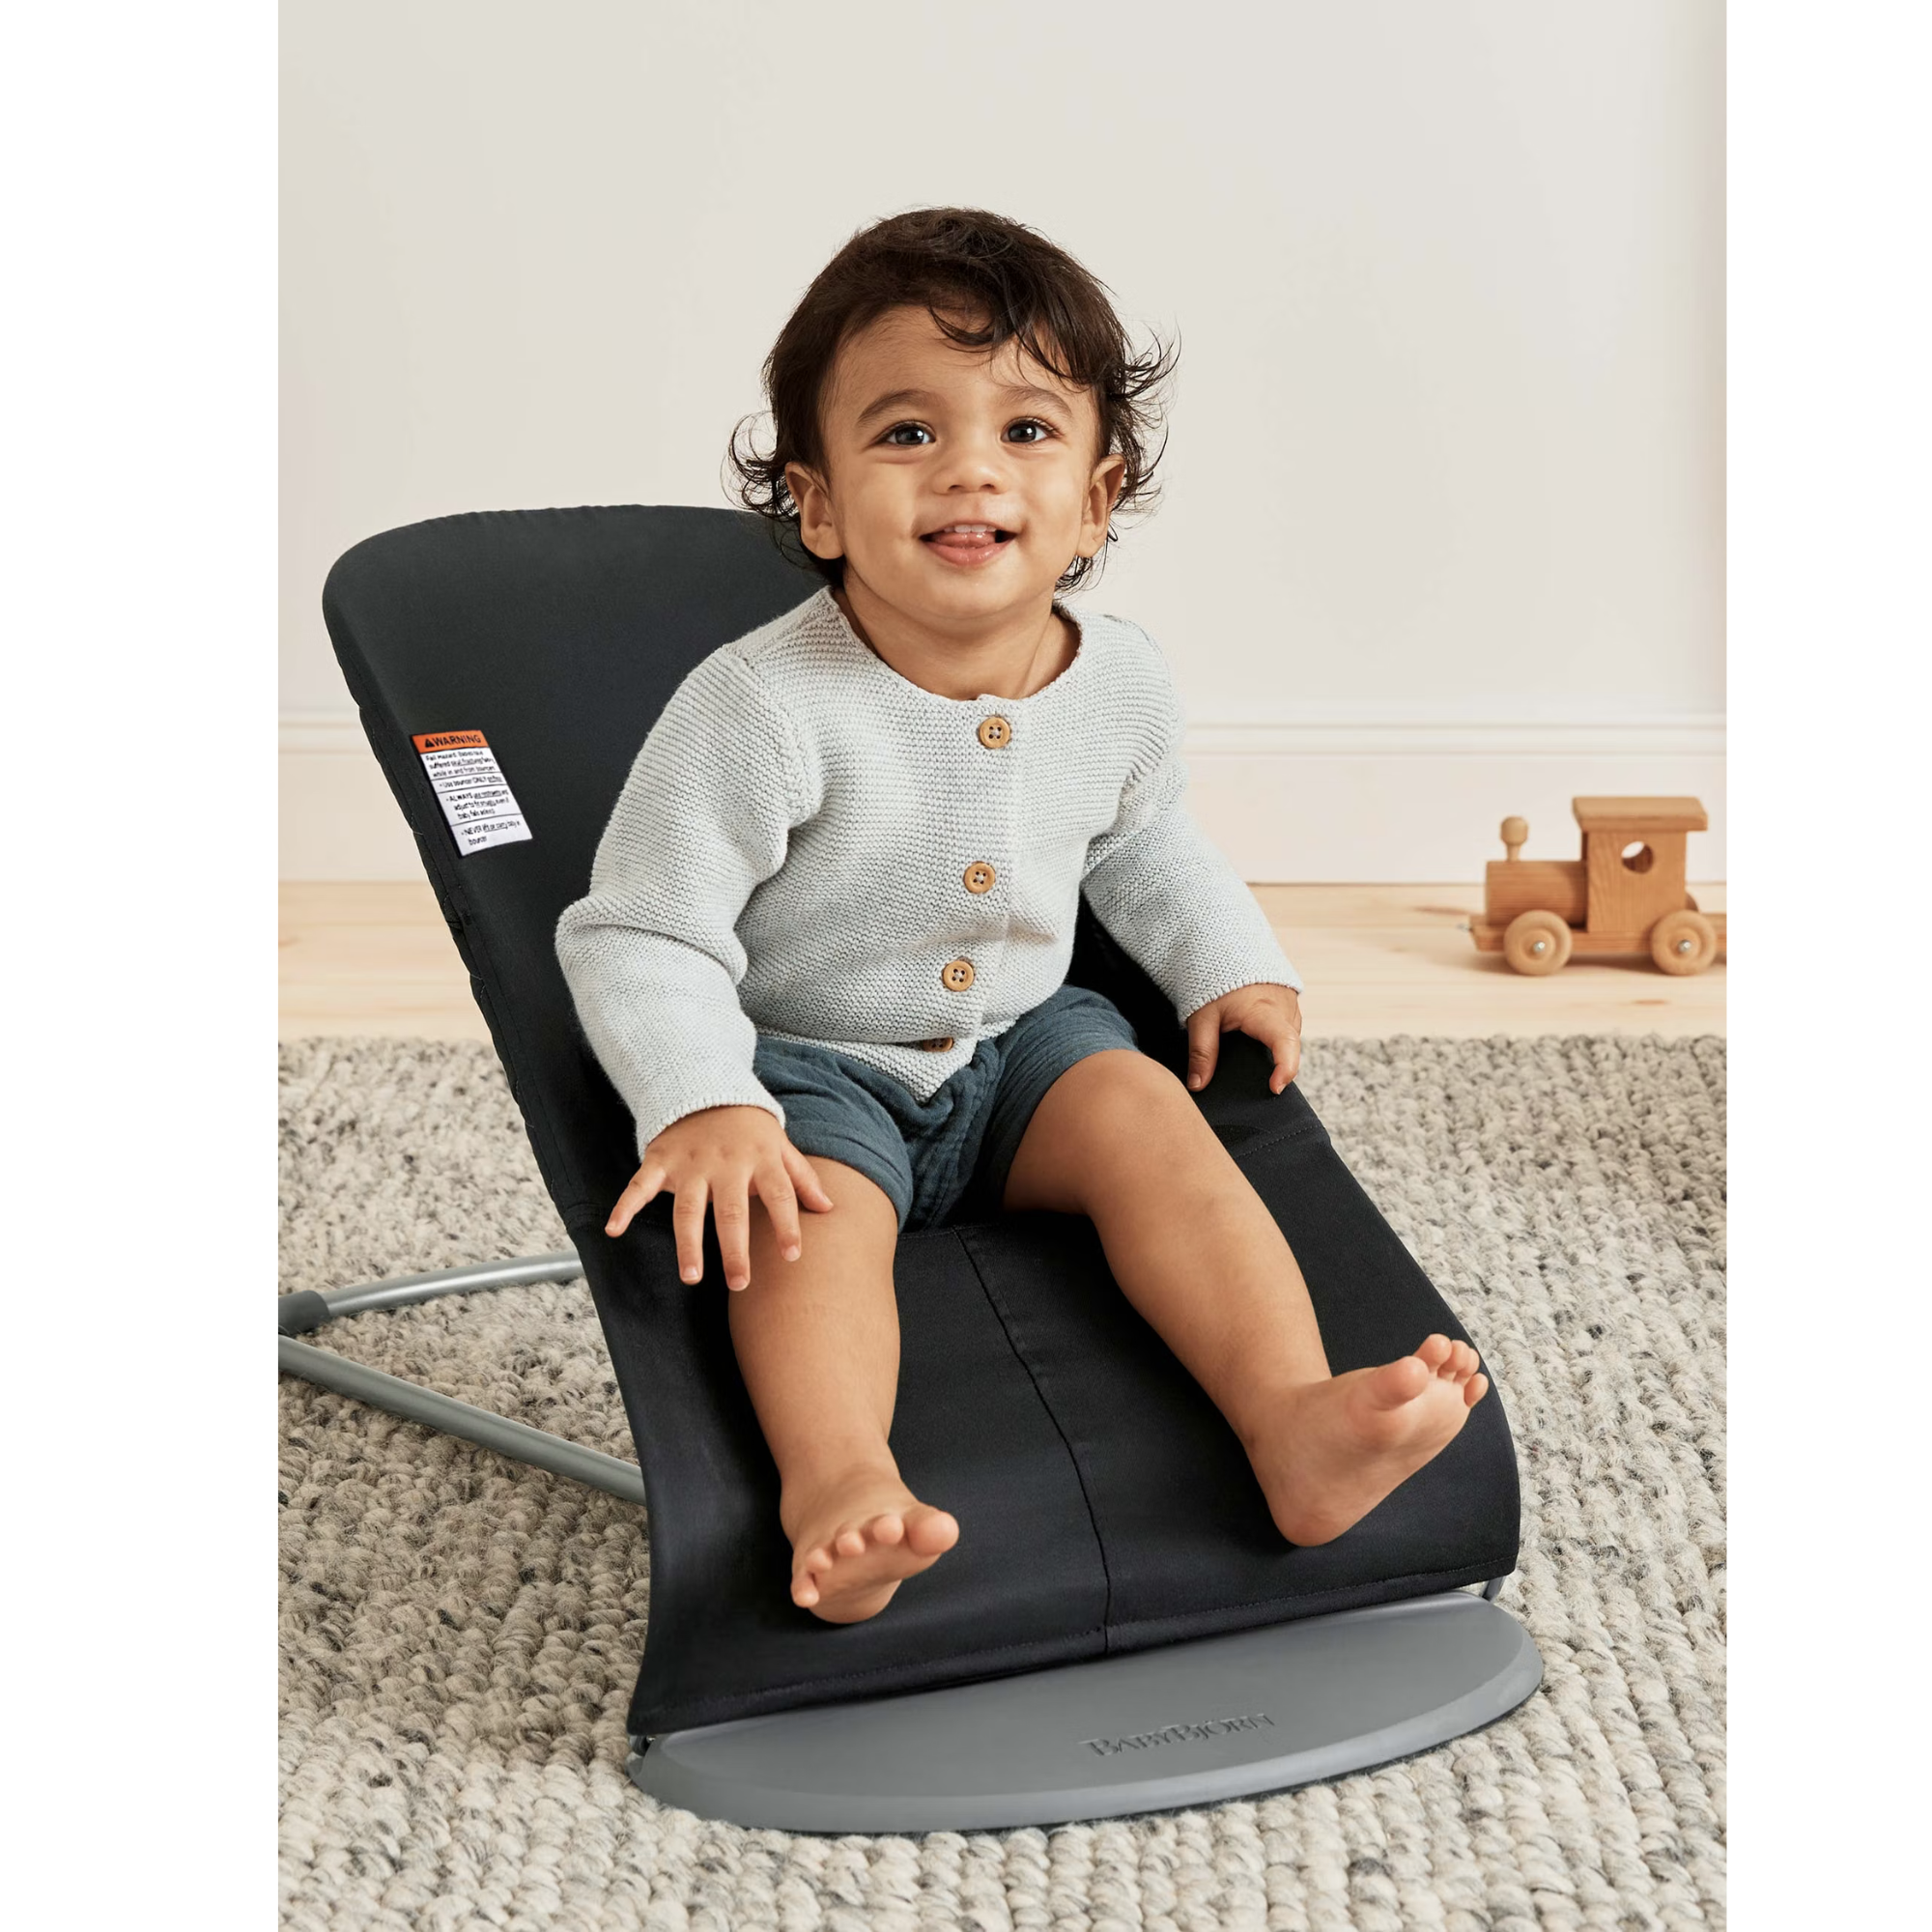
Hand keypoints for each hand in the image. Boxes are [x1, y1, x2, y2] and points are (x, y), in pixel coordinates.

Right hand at [604, 1104, 835, 1290]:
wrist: (706, 1087)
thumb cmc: (750, 1128)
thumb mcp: (780, 1145)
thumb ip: (802, 1178)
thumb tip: (830, 1209)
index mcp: (760, 1159)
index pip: (779, 1194)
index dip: (787, 1224)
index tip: (793, 1257)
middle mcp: (726, 1164)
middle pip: (731, 1211)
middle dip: (734, 1248)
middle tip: (739, 1283)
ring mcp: (690, 1164)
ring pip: (688, 1208)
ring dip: (688, 1243)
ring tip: (691, 1277)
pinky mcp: (661, 1160)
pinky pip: (640, 1185)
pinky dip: (625, 1205)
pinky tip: (614, 1229)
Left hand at [1184, 984, 1302, 1095]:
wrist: (1225, 948)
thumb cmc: (1214, 980)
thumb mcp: (1201, 1017)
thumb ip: (1201, 1052)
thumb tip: (1197, 1085)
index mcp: (1264, 1010)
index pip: (1284, 1042)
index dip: (1285, 1068)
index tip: (1275, 1088)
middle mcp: (1285, 1008)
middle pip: (1288, 1047)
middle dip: (1276, 1066)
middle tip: (1254, 1081)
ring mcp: (1291, 1005)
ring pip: (1288, 1039)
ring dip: (1274, 1051)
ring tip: (1249, 1055)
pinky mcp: (1289, 1004)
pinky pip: (1286, 1029)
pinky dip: (1273, 1039)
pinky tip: (1254, 1042)